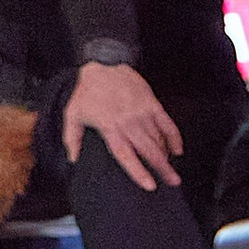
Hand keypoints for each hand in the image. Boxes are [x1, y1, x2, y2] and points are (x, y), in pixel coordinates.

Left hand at [64, 60, 180, 192]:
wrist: (102, 63)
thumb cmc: (86, 90)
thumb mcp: (72, 113)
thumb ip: (71, 138)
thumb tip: (72, 159)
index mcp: (110, 126)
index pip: (126, 154)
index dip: (138, 171)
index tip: (150, 185)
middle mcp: (128, 122)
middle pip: (149, 150)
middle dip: (162, 169)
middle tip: (172, 183)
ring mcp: (142, 112)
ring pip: (159, 139)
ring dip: (166, 156)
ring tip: (171, 171)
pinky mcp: (151, 102)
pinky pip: (167, 123)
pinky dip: (174, 136)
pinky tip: (177, 149)